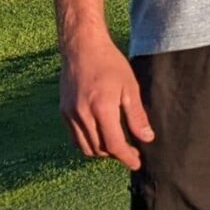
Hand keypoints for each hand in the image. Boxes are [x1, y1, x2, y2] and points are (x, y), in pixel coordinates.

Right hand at [59, 31, 153, 169]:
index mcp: (101, 108)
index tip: (137, 163)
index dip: (126, 157)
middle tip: (131, 151)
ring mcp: (69, 113)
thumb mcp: (130, 87)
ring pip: (85, 147)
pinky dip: (88, 142)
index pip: (114, 145)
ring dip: (101, 151)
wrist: (83, 47)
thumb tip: (146, 138)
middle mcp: (82, 114)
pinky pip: (75, 137)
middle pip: (99, 149)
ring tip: (116, 144)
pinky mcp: (63, 111)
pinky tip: (100, 134)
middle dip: (116, 154)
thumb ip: (137, 115)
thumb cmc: (110, 63)